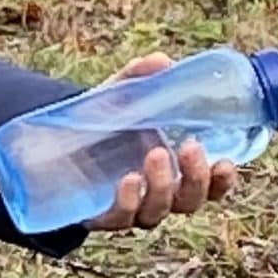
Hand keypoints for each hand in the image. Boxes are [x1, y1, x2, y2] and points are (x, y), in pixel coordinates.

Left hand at [84, 53, 238, 231]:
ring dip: (162, 185)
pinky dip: (129, 201)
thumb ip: (139, 78)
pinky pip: (121, 217)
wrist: (51, 147)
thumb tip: (162, 61)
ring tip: (156, 153)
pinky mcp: (101, 215)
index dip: (222, 181)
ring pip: (158, 211)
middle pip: (189, 201)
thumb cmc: (100, 123)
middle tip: (190, 147)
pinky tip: (128, 180)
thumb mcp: (119, 96)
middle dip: (196, 178)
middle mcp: (156, 194)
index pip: (210, 186)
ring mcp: (130, 208)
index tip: (227, 162)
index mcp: (173, 170)